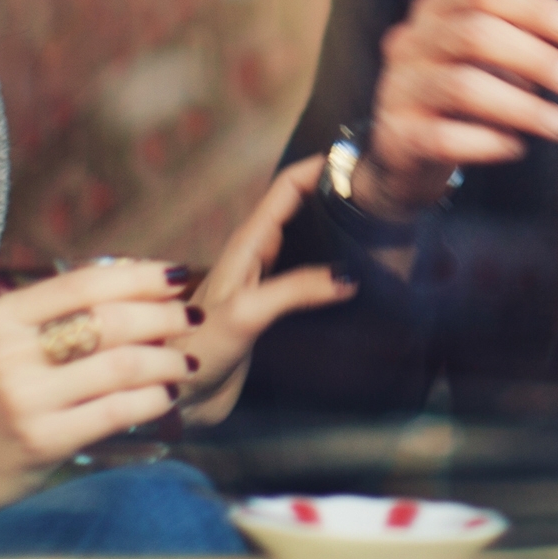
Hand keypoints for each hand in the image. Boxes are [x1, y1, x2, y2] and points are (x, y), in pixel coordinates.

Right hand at [0, 258, 199, 547]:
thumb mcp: (4, 342)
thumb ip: (56, 310)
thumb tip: (136, 273)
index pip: (83, 283)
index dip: (139, 276)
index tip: (177, 275)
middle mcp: (6, 354)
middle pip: (109, 321)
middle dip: (163, 316)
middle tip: (190, 319)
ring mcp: (23, 399)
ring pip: (121, 365)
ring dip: (167, 359)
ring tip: (186, 361)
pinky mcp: (42, 440)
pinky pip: (117, 410)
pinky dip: (153, 399)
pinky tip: (166, 396)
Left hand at [174, 155, 358, 425]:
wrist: (178, 398)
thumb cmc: (195, 350)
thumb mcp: (246, 314)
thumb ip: (293, 291)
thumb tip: (346, 276)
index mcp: (247, 244)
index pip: (286, 188)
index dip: (318, 168)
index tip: (357, 160)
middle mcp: (257, 257)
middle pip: (302, 210)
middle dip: (335, 195)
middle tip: (379, 195)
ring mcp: (265, 283)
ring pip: (307, 243)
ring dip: (335, 233)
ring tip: (377, 231)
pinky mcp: (271, 312)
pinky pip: (309, 279)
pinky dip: (332, 273)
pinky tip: (357, 284)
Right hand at [358, 0, 557, 217]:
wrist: (403, 152)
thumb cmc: (462, 95)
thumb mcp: (489, 58)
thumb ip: (529, 41)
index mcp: (436, 8)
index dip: (541, 11)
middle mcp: (410, 41)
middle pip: (475, 34)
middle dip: (538, 59)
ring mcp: (398, 88)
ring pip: (462, 88)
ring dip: (522, 107)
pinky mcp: (397, 136)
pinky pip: (444, 138)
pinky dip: (488, 142)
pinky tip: (515, 147)